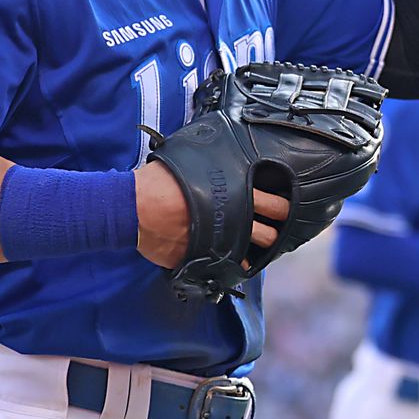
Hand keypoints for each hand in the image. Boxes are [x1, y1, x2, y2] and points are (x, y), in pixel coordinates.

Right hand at [134, 163, 289, 269]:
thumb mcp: (191, 159)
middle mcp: (235, 215)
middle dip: (278, 228)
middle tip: (279, 227)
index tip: (284, 206)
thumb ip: (213, 161)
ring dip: (261, 247)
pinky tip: (239, 264)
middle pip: (271, 228)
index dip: (281, 205)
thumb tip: (222, 151)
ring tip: (262, 246)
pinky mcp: (206, 257)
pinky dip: (235, 266)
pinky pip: (229, 266)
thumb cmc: (160, 181)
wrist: (134, 207)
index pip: (272, 200)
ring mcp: (222, 239)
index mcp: (235, 189)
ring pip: (257, 247)